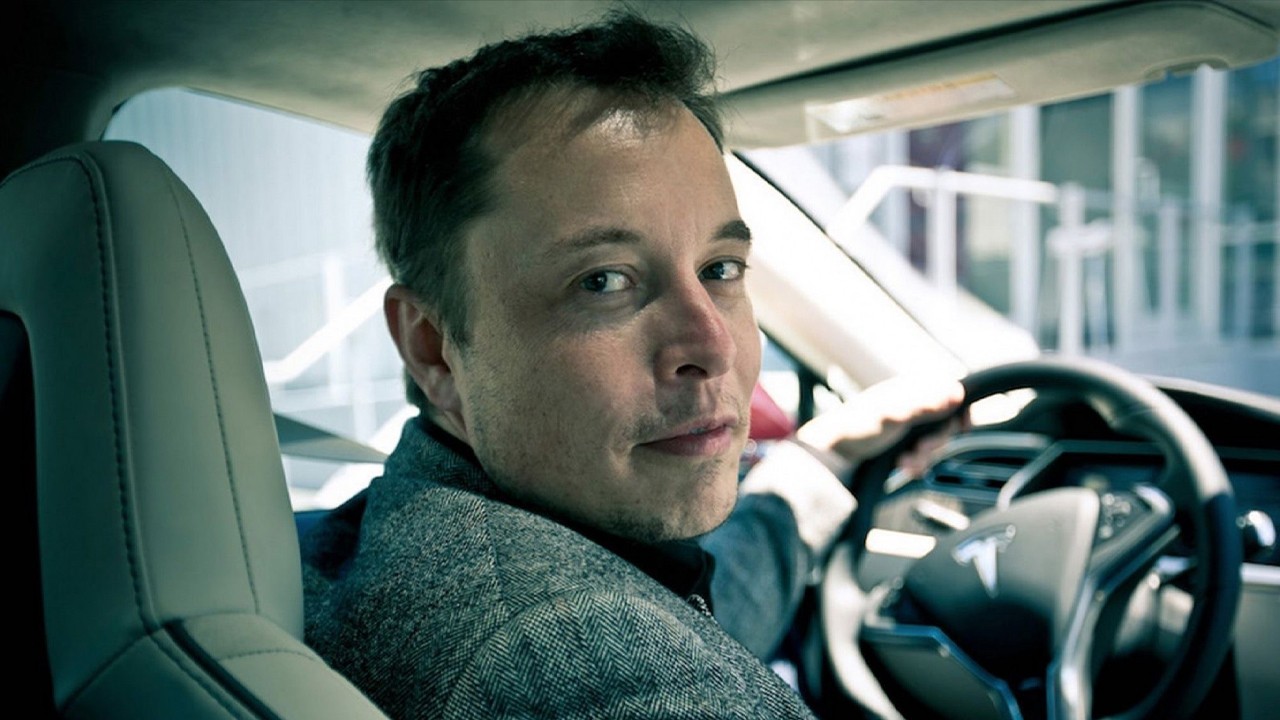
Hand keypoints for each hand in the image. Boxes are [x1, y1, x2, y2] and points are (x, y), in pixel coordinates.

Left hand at [793, 374, 965, 478]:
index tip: (964, 426)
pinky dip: (916, 465)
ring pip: (934, 444)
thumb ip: (923, 404)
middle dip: (936, 440)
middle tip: (920, 448)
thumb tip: (957, 392)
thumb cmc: (856, 426)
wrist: (831, 456)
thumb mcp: (892, 413)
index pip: (950, 393)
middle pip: (946, 423)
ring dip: (923, 456)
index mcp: (911, 390)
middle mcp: (911, 408)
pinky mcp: (901, 448)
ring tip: (904, 460)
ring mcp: (907, 429)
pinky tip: (903, 467)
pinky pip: (923, 459)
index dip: (960, 410)